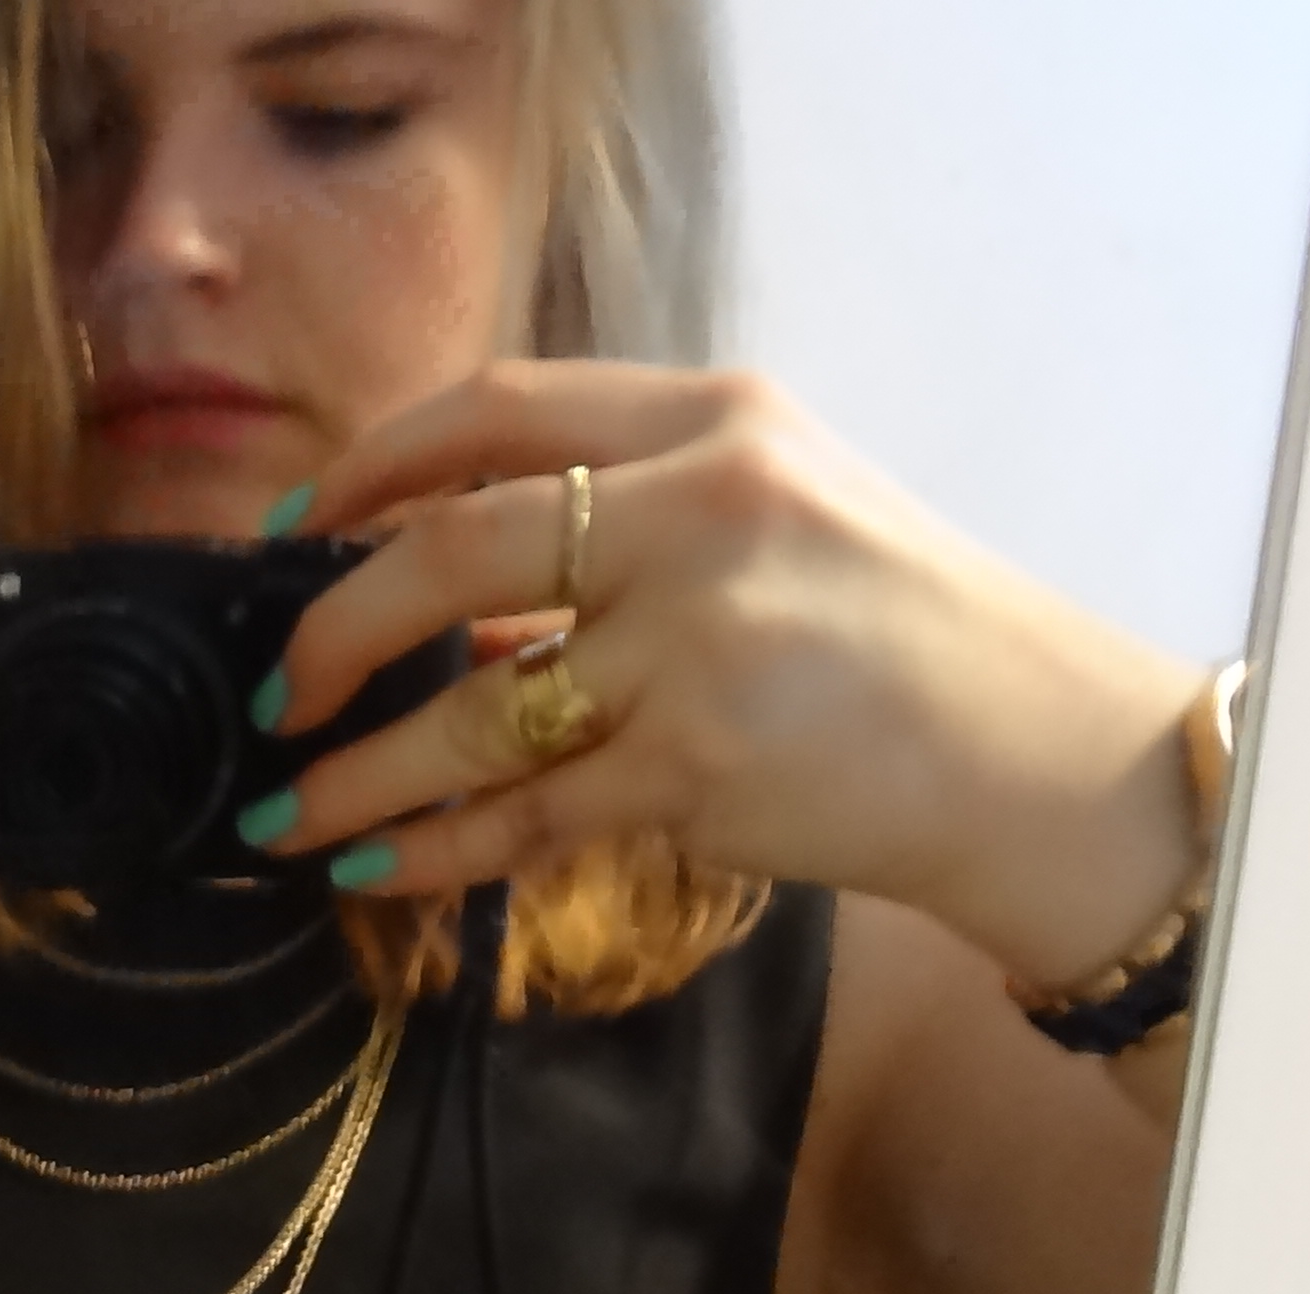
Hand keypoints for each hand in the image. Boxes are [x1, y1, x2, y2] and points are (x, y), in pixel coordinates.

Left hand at [254, 363, 1212, 993]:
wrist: (1030, 752)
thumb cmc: (895, 633)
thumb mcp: (780, 510)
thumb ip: (629, 516)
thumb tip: (437, 579)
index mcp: (715, 421)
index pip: (496, 410)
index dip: (370, 467)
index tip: (294, 524)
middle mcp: (701, 512)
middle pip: (447, 550)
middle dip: (333, 629)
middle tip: (279, 691)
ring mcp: (698, 643)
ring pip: (469, 712)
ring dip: (355, 773)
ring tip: (284, 816)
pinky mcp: (698, 767)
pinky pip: (521, 818)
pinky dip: (432, 849)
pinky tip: (375, 868)